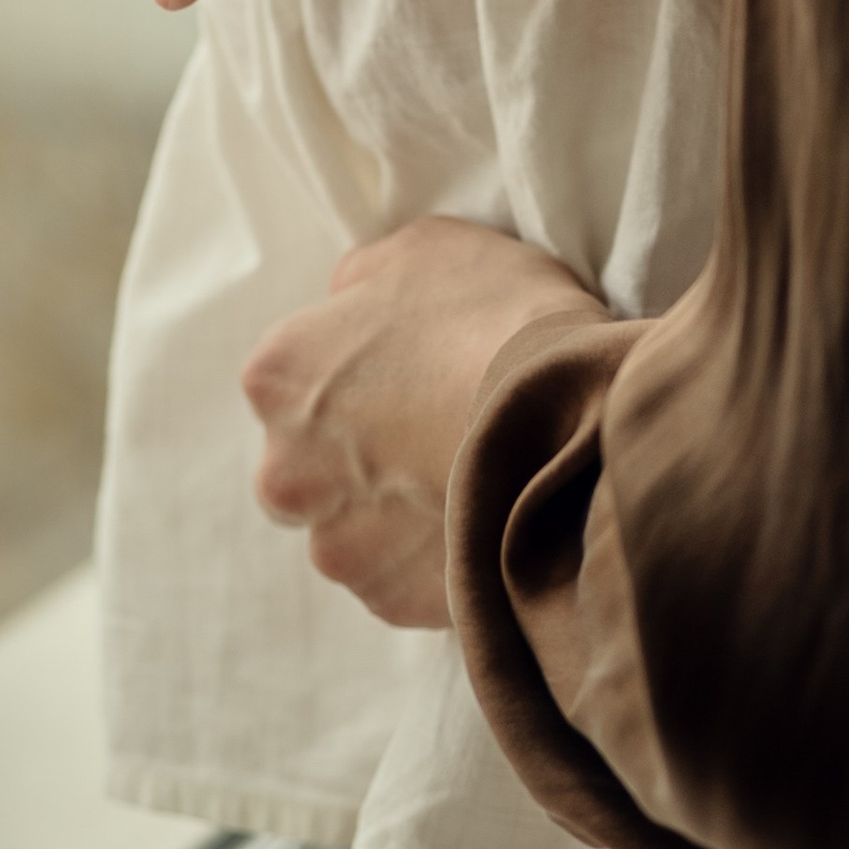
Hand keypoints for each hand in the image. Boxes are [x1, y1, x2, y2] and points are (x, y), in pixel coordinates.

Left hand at [241, 218, 606, 626]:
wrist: (568, 422)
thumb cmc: (497, 318)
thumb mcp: (427, 248)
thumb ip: (364, 280)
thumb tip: (348, 303)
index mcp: (281, 375)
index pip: (295, 372)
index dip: (360, 365)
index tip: (413, 364)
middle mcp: (285, 468)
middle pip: (309, 462)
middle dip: (359, 452)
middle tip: (436, 425)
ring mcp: (336, 543)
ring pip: (353, 527)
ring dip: (397, 509)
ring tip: (471, 476)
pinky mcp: (387, 599)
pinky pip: (404, 576)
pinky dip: (437, 553)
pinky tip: (486, 515)